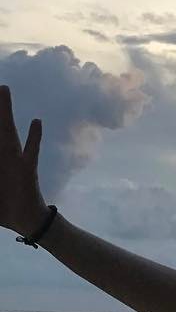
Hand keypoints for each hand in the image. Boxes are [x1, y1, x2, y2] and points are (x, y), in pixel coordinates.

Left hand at [0, 86, 47, 236]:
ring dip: (5, 111)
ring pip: (8, 130)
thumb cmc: (3, 208)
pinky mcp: (27, 170)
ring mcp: (14, 160)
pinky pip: (31, 151)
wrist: (24, 221)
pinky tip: (36, 122)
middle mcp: (1, 155)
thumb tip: (9, 159)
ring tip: (3, 90)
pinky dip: (35, 137)